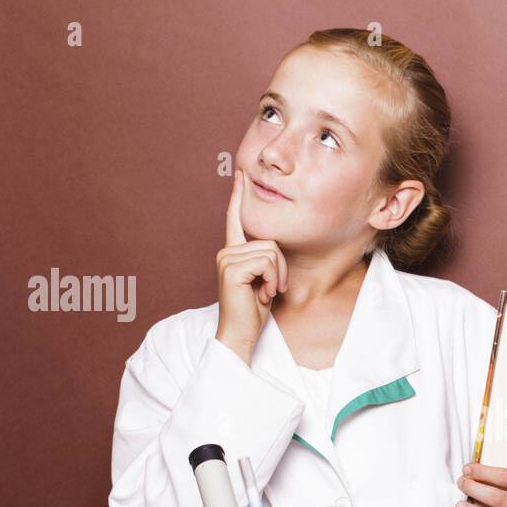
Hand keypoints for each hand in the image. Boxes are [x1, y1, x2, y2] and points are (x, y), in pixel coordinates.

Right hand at [215, 168, 288, 362]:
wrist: (241, 334)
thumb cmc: (254, 311)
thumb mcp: (264, 280)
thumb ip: (265, 260)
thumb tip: (274, 247)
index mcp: (233, 252)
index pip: (236, 218)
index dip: (238, 195)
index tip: (240, 173)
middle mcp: (226, 251)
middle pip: (271, 241)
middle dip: (281, 268)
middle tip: (271, 289)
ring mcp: (226, 258)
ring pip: (272, 252)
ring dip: (278, 277)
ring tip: (265, 293)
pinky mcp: (231, 268)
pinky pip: (268, 262)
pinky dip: (273, 280)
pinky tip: (262, 295)